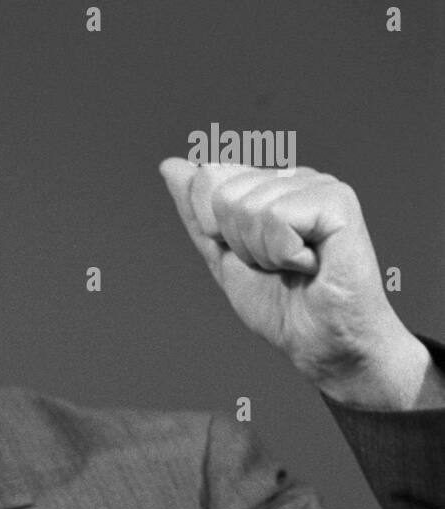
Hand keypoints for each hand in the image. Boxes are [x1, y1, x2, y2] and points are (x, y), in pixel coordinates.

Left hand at [159, 157, 437, 408]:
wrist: (318, 343)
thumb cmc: (279, 304)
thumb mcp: (222, 255)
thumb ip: (197, 212)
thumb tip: (170, 165)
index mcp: (269, 184)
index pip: (208, 177)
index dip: (215, 228)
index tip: (250, 254)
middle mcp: (295, 177)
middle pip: (223, 193)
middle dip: (238, 242)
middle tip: (275, 264)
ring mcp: (319, 186)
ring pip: (248, 207)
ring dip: (262, 252)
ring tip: (295, 266)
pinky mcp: (338, 202)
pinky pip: (276, 217)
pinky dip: (283, 253)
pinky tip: (312, 265)